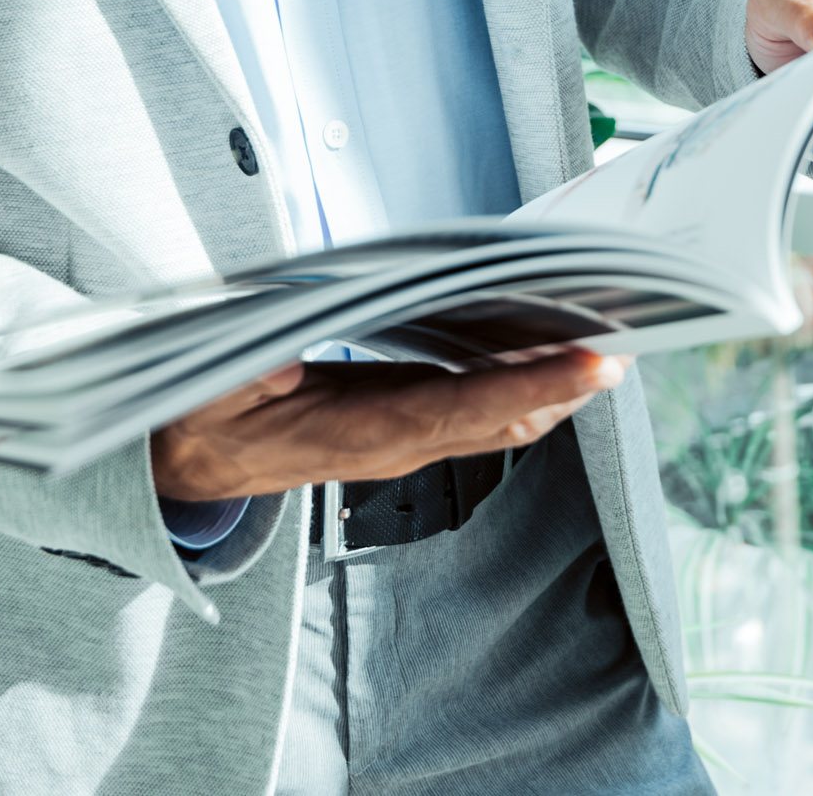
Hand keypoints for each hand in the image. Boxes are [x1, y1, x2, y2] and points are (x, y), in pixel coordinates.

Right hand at [149, 351, 626, 500]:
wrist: (183, 466)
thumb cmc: (199, 417)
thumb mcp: (207, 392)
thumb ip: (245, 374)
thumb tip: (285, 357)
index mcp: (352, 434)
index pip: (457, 409)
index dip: (528, 386)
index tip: (589, 366)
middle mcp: (390, 445)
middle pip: (498, 419)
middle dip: (565, 388)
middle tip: (628, 346)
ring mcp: (398, 442)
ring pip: (495, 420)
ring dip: (553, 390)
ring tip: (606, 348)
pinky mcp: (398, 429)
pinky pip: (473, 411)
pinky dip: (518, 385)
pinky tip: (547, 358)